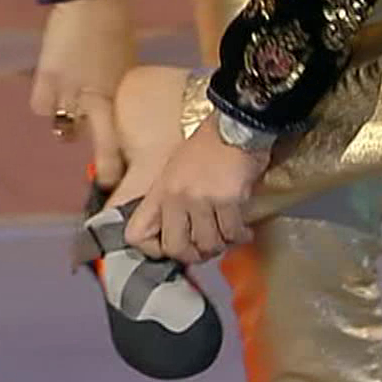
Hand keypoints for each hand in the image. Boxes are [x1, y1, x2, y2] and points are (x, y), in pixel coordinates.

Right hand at [29, 0, 134, 186]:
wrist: (93, 2)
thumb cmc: (115, 32)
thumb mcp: (126, 68)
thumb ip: (118, 95)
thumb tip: (112, 116)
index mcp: (122, 96)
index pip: (125, 139)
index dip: (122, 164)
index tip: (123, 181)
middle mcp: (99, 100)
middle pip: (103, 147)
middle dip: (106, 166)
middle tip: (106, 179)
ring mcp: (71, 93)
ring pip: (64, 129)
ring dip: (66, 122)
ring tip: (69, 108)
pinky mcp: (47, 79)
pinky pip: (41, 108)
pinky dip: (45, 103)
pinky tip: (51, 91)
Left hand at [124, 115, 269, 263]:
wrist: (237, 126)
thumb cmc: (209, 148)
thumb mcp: (176, 170)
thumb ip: (170, 202)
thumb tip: (176, 236)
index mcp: (160, 191)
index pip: (136, 235)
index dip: (154, 250)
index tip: (171, 248)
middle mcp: (176, 197)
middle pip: (175, 248)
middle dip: (194, 255)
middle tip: (207, 249)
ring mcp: (201, 199)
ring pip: (207, 244)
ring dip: (222, 245)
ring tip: (229, 236)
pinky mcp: (227, 200)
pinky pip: (231, 233)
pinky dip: (239, 236)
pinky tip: (245, 231)